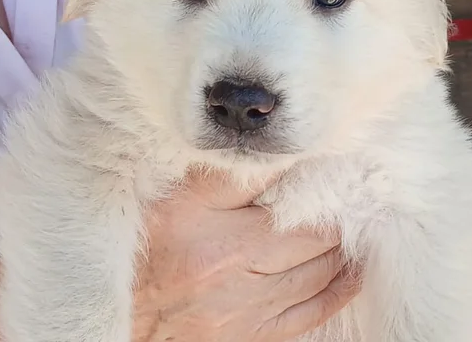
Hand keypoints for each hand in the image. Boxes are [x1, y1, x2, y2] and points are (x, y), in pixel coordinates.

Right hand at [131, 168, 361, 341]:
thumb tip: (269, 148)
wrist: (119, 315)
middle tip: (352, 185)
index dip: (311, 169)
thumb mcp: (169, 199)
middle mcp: (230, 269)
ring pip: (317, 271)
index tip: (330, 155)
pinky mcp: (252, 334)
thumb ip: (219, 174)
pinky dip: (338, 288)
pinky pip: (311, 312)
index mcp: (207, 227)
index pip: (278, 187)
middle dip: (334, 208)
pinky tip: (351, 270)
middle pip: (308, 233)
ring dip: (341, 245)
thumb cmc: (141, 250)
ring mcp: (245, 308)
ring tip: (352, 220)